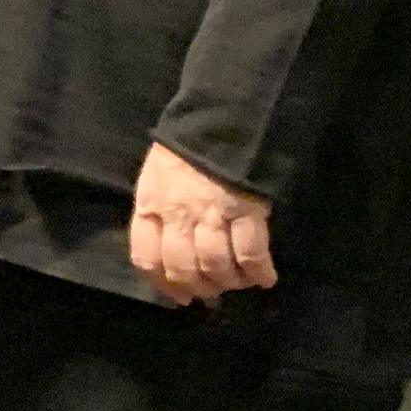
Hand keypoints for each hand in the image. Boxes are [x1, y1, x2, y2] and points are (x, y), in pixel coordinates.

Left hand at [130, 142, 274, 304]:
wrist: (224, 114)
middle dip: (198, 287)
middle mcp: (177, 213)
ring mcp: (212, 213)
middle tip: (211, 293)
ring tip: (236, 283)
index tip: (178, 296)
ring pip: (215, 265)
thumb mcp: (157, 172)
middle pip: (182, 267)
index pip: (145, 256)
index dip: (161, 283)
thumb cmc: (188, 143)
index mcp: (150, 201)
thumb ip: (158, 206)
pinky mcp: (246, 209)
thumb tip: (168, 244)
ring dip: (228, 282)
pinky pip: (250, 252)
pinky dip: (258, 271)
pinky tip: (265, 279)